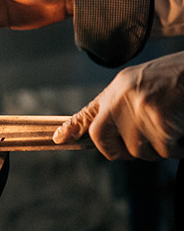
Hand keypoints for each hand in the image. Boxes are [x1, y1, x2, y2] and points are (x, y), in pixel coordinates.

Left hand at [53, 51, 183, 159]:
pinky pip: (164, 150)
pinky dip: (178, 148)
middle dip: (120, 152)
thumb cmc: (180, 78)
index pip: (89, 113)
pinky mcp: (159, 117)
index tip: (59, 139)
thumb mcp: (144, 85)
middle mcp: (121, 96)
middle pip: (103, 140)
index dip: (72, 128)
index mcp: (118, 88)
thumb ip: (124, 106)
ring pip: (139, 150)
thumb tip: (106, 131)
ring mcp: (138, 107)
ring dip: (159, 148)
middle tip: (145, 147)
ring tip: (174, 127)